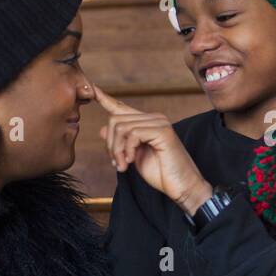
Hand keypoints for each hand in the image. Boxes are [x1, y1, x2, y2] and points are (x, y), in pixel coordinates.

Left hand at [94, 86, 211, 214]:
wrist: (182, 186)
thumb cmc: (162, 173)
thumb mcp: (134, 156)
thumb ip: (122, 141)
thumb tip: (103, 129)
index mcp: (148, 122)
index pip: (122, 107)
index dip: (106, 99)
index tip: (93, 90)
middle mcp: (154, 118)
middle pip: (115, 119)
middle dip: (110, 143)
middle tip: (116, 162)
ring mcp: (159, 123)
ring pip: (121, 127)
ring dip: (117, 150)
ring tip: (123, 165)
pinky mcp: (163, 131)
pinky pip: (133, 134)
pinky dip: (127, 150)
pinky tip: (131, 162)